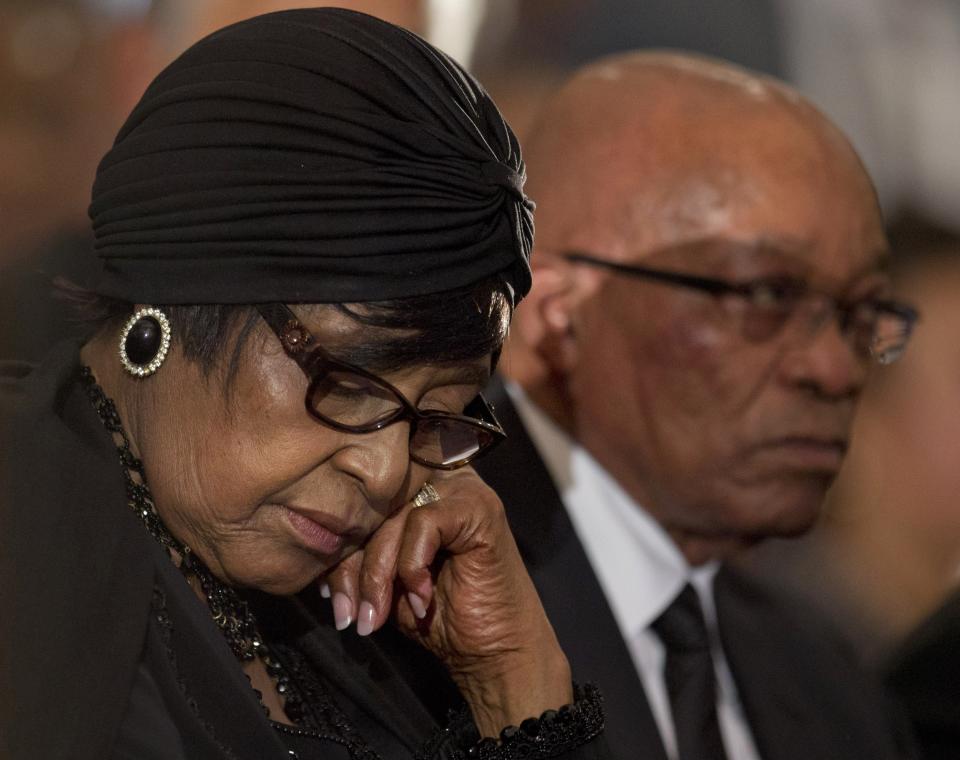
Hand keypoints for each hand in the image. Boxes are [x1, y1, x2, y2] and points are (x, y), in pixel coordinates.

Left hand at [321, 468, 572, 735]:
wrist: (493, 653)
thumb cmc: (441, 617)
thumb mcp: (386, 582)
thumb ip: (361, 553)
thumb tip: (318, 544)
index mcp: (417, 489)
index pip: (363, 501)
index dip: (342, 546)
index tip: (330, 594)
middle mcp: (440, 478)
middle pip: (374, 507)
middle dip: (353, 566)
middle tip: (348, 614)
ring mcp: (463, 488)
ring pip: (394, 517)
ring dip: (377, 575)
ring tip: (376, 617)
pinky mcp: (479, 506)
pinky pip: (424, 522)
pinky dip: (412, 566)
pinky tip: (420, 599)